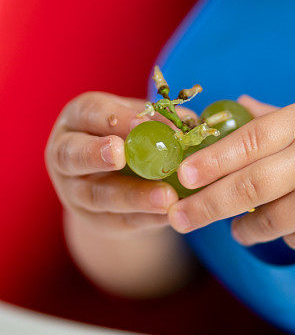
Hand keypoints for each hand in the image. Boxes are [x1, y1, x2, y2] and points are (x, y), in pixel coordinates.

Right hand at [45, 92, 190, 234]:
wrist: (119, 179)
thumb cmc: (132, 135)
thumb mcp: (140, 120)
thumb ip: (159, 120)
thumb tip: (189, 123)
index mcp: (78, 118)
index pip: (89, 113)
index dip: (113, 118)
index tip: (140, 123)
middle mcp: (65, 153)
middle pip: (72, 156)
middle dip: (95, 154)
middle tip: (121, 155)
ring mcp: (74, 191)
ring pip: (98, 196)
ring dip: (133, 197)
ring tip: (167, 197)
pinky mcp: (95, 220)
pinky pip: (120, 221)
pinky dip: (147, 218)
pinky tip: (170, 215)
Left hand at [167, 95, 294, 254]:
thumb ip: (279, 117)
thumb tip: (235, 105)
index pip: (248, 140)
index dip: (211, 159)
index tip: (183, 175)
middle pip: (247, 186)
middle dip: (206, 206)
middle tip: (178, 218)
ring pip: (266, 221)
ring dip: (245, 228)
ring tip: (237, 229)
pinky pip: (294, 239)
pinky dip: (291, 234)